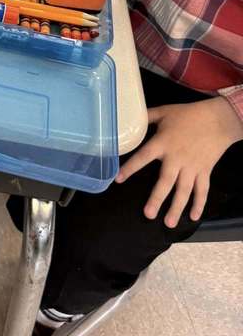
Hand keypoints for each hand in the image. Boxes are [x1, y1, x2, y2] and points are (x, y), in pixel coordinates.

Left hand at [117, 97, 242, 227]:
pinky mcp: (205, 171)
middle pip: (165, 182)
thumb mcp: (164, 111)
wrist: (218, 120)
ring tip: (168, 224)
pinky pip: (202, 190)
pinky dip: (199, 204)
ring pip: (184, 191)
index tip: (118, 179)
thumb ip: (147, 117)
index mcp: (163, 143)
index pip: (143, 157)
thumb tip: (130, 117)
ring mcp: (192, 167)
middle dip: (157, 199)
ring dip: (176, 208)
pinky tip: (193, 217)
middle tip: (148, 214)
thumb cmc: (188, 115)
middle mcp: (176, 158)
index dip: (130, 168)